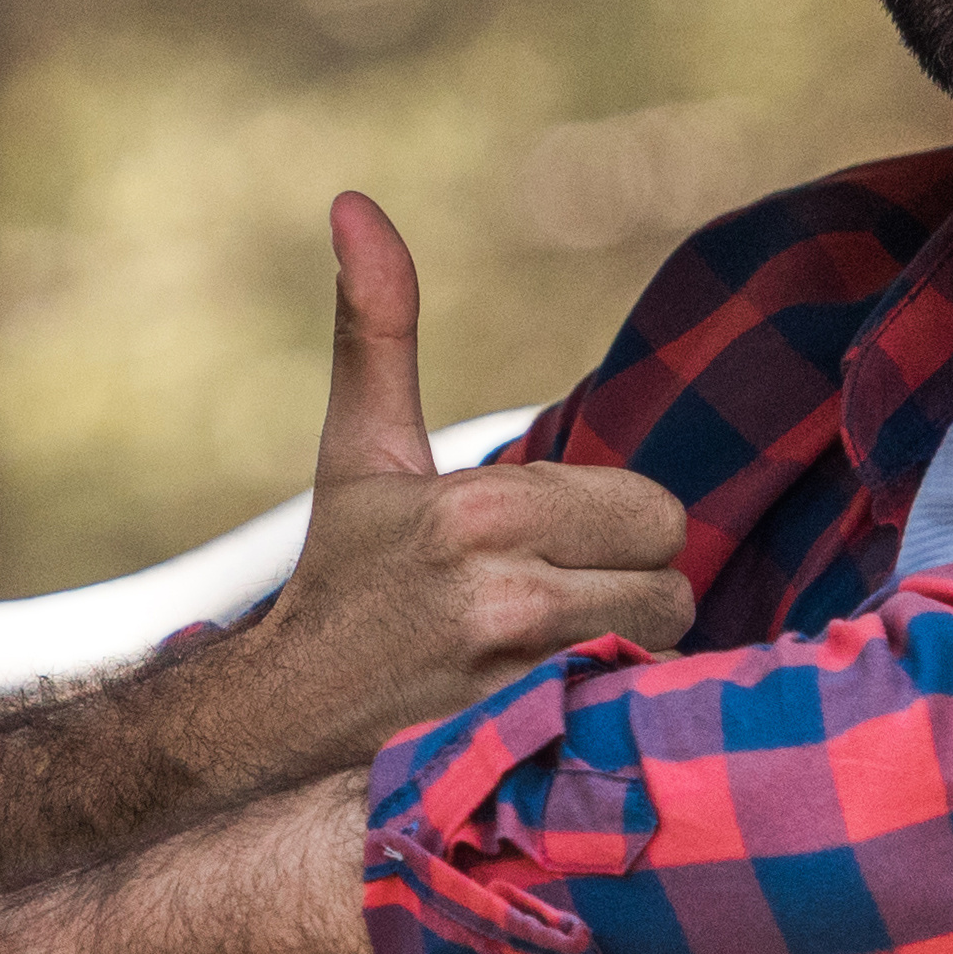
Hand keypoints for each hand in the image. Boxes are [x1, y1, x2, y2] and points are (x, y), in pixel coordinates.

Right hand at [219, 193, 692, 778]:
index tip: (554, 546)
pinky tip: (554, 711)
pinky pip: (633, 716)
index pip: (654, 510)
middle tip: (560, 602)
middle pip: (674, 582)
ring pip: (660, 651)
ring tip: (551, 655)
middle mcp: (505, 596)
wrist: (278, 721)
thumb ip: (377, 326)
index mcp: (480, 510)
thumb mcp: (360, 451)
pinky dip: (612, 713)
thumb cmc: (341, 576)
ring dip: (625, 652)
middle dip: (631, 590)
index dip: (618, 529)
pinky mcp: (523, 750)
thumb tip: (355, 203)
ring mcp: (517, 684)